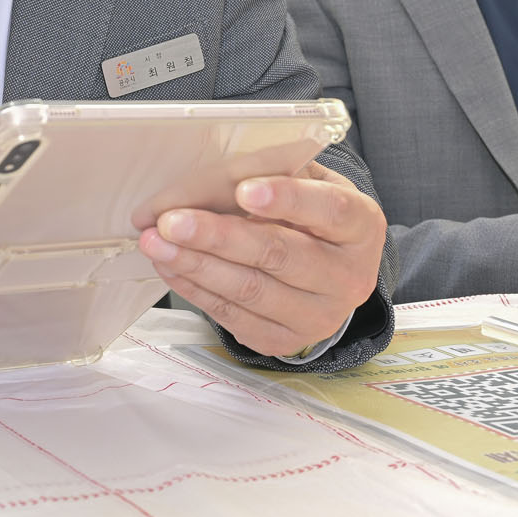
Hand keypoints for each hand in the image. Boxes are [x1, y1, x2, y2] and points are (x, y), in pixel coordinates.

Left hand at [138, 161, 385, 358]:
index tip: (245, 190)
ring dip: (196, 265)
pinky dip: (196, 289)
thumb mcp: (304, 181)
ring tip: (157, 243)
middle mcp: (348, 276)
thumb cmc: (310, 213)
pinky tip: (172, 267)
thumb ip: (260, 176)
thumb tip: (190, 191)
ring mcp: (320, 316)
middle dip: (218, 237)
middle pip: (279, 255)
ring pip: (250, 290)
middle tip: (171, 221)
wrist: (330, 269)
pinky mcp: (286, 340)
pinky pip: (234, 317)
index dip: (287, 199)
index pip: (328, 211)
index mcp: (360, 225)